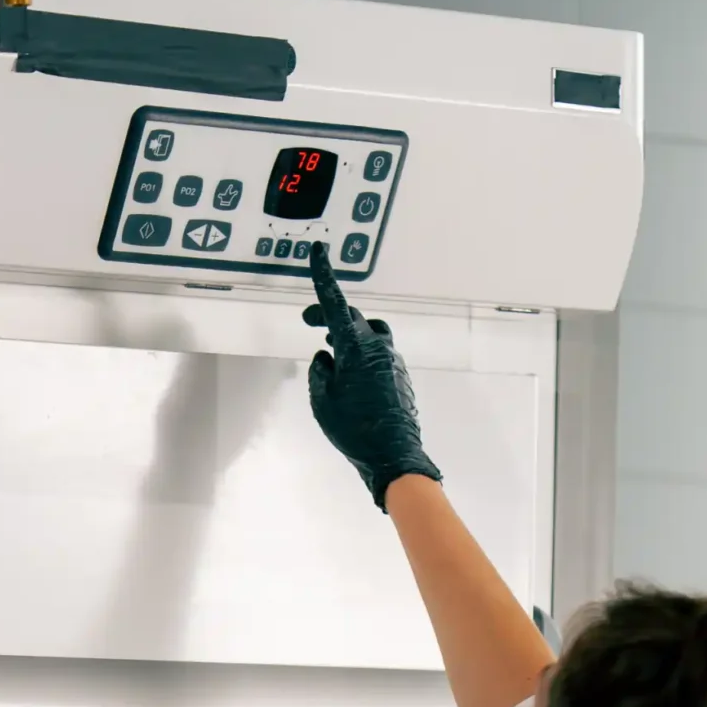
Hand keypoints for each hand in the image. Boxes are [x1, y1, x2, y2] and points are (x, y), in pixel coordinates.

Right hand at [302, 243, 441, 509]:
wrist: (394, 456)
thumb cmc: (354, 430)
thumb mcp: (322, 401)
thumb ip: (319, 372)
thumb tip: (325, 356)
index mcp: (355, 347)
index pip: (334, 302)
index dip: (323, 276)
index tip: (318, 250)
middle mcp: (376, 346)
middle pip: (351, 316)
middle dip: (327, 314)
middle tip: (308, 322)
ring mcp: (391, 359)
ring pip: (368, 332)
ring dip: (348, 333)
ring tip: (332, 349)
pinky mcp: (398, 374)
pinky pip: (377, 354)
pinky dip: (361, 355)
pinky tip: (351, 378)